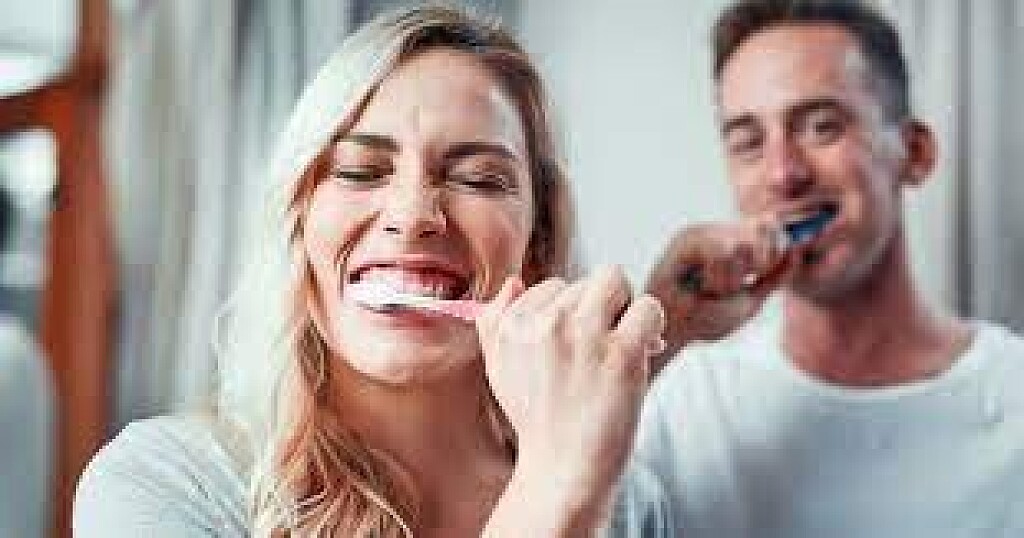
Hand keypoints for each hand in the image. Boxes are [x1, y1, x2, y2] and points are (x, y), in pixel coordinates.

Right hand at [477, 267, 664, 533]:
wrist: (564, 470)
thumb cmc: (539, 418)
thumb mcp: (500, 369)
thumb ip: (496, 321)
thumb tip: (514, 281)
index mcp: (512, 325)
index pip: (553, 286)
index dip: (571, 314)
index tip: (574, 349)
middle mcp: (544, 325)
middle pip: (587, 281)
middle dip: (599, 310)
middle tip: (598, 353)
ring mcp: (583, 337)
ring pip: (617, 282)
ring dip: (625, 310)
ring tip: (616, 349)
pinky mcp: (621, 354)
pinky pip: (648, 307)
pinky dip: (651, 325)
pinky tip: (643, 351)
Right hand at [646, 218, 793, 367]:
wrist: (670, 332)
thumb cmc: (704, 317)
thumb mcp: (751, 299)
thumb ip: (776, 276)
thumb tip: (798, 249)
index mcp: (732, 241)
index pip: (771, 227)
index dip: (777, 247)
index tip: (761, 273)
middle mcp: (718, 231)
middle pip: (763, 229)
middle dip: (760, 264)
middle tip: (732, 287)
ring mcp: (701, 232)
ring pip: (743, 245)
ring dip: (733, 280)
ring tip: (711, 291)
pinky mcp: (686, 240)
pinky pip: (722, 252)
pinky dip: (718, 279)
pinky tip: (700, 287)